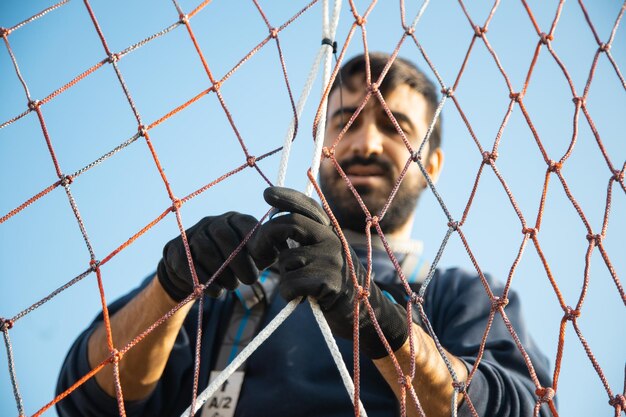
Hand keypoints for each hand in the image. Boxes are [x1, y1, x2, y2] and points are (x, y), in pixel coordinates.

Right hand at [157, 212, 260, 301]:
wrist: (196, 275)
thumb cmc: (232, 264)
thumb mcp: (251, 256)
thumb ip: (266, 252)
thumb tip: (282, 248)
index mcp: (234, 220)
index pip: (246, 224)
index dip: (255, 244)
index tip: (262, 263)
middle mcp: (212, 222)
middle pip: (224, 236)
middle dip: (239, 261)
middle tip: (250, 280)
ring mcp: (192, 234)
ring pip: (205, 250)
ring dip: (222, 272)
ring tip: (232, 286)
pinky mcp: (175, 249)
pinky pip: (187, 263)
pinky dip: (204, 280)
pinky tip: (216, 291)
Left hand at [251, 187, 408, 358]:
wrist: (365, 312)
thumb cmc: (335, 284)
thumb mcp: (324, 256)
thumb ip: (305, 241)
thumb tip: (271, 231)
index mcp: (331, 231)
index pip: (307, 206)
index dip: (286, 197)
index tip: (266, 195)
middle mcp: (333, 239)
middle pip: (289, 224)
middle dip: (265, 237)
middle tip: (260, 255)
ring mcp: (331, 258)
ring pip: (285, 261)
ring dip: (285, 277)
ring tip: (303, 286)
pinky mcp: (328, 280)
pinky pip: (290, 283)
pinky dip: (289, 293)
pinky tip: (303, 297)